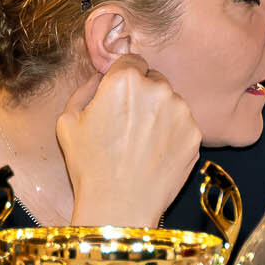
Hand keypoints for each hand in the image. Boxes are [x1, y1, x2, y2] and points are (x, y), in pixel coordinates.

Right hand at [57, 55, 200, 227]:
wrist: (120, 204)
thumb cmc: (90, 164)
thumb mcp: (68, 120)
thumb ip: (87, 88)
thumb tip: (102, 76)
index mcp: (125, 80)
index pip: (131, 59)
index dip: (123, 75)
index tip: (119, 92)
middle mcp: (159, 89)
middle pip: (154, 79)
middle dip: (143, 94)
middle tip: (128, 122)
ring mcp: (182, 112)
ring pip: (171, 102)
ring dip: (160, 113)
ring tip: (140, 142)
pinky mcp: (196, 134)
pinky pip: (183, 125)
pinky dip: (173, 133)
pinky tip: (154, 153)